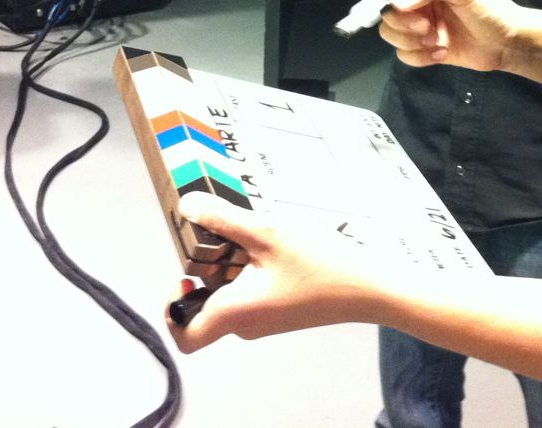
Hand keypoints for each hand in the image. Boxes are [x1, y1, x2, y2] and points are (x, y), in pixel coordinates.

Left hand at [166, 192, 388, 352]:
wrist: (368, 288)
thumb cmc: (321, 265)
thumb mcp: (267, 233)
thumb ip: (223, 220)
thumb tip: (186, 207)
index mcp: (235, 313)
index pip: (185, 335)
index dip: (172, 309)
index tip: (185, 274)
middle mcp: (246, 324)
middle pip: (205, 306)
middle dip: (208, 270)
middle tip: (224, 239)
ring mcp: (265, 319)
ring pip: (229, 296)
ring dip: (232, 265)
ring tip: (254, 235)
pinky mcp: (281, 310)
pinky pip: (250, 293)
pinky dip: (251, 269)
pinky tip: (273, 245)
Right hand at [367, 0, 521, 70]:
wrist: (508, 44)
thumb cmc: (492, 9)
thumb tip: (396, 2)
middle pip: (386, 6)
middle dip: (401, 20)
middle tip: (424, 27)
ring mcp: (419, 24)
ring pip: (390, 32)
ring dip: (409, 40)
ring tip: (436, 41)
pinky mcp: (423, 47)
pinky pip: (403, 54)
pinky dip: (419, 57)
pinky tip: (441, 53)